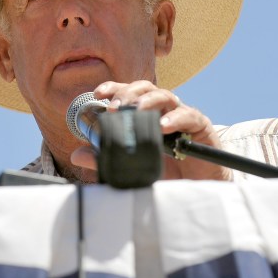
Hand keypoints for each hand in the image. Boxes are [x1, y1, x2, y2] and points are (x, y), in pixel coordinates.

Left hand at [70, 80, 231, 180]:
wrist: (197, 189)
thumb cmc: (165, 173)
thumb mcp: (131, 166)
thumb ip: (106, 159)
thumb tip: (76, 154)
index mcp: (145, 115)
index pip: (128, 93)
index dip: (113, 88)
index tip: (97, 94)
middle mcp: (162, 110)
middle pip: (144, 89)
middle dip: (127, 93)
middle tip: (113, 108)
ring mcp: (182, 116)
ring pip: (165, 95)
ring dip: (147, 100)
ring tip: (135, 110)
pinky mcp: (200, 127)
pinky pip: (188, 116)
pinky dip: (174, 118)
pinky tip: (162, 125)